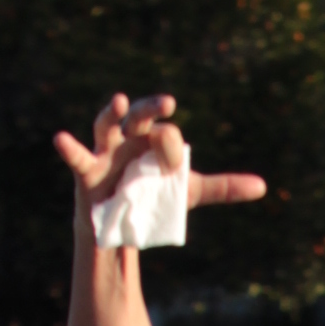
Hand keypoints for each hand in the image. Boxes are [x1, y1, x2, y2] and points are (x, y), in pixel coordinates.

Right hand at [54, 90, 266, 223]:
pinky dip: (69, 147)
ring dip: (112, 113)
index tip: (173, 166)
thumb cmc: (154, 197)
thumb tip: (263, 187)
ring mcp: (105, 152)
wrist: (121, 225)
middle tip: (169, 103)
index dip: (171, 147)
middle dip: (152, 108)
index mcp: (153, 138)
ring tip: (119, 100)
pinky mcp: (87, 171)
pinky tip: (60, 139)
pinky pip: (77, 156)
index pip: (165, 133)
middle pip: (139, 115)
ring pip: (107, 124)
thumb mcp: (189, 192)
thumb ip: (223, 187)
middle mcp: (129, 138)